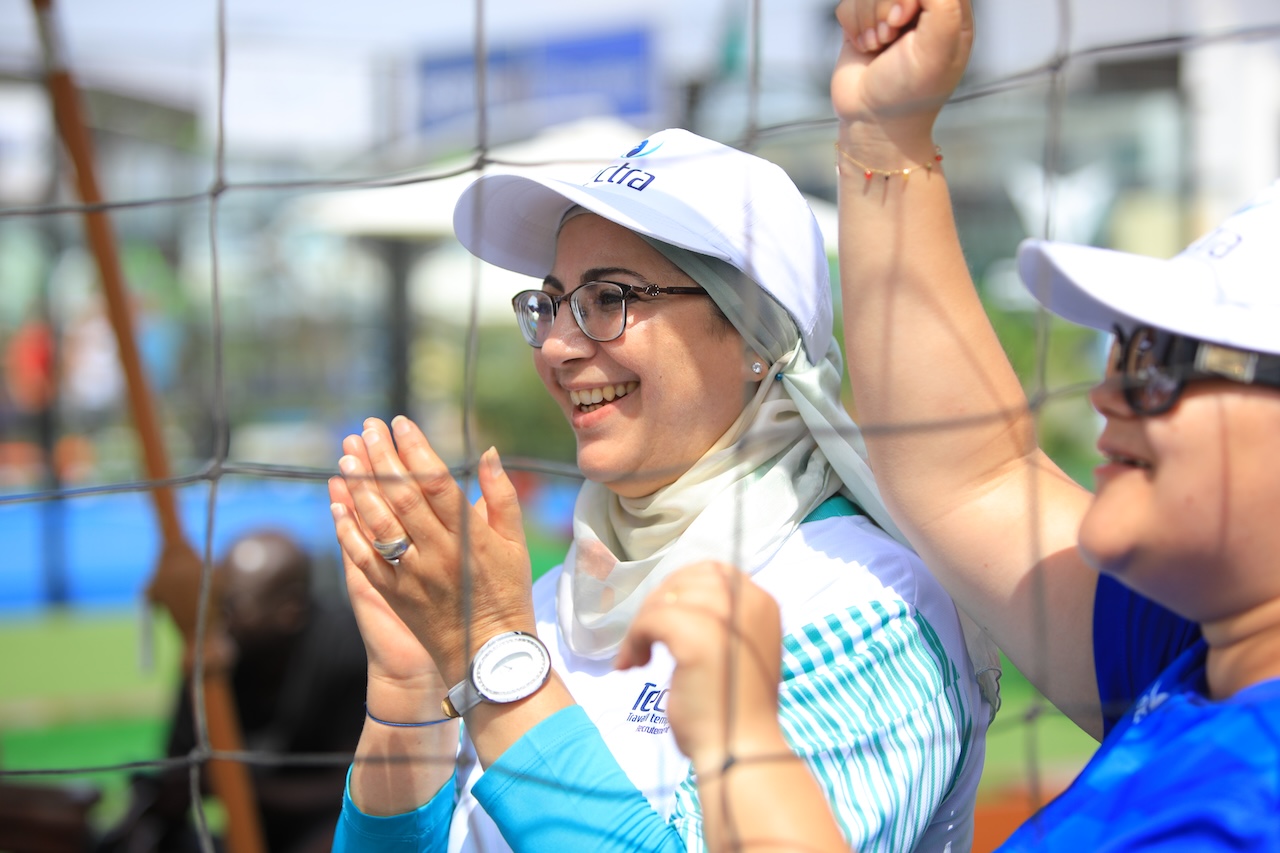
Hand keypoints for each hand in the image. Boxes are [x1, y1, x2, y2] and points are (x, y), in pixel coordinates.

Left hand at [329, 416, 533, 687]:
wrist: (488, 652)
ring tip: (347, 457)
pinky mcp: (393, 594)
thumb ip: (502, 496)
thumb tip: (489, 452)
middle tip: (366, 429)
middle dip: (381, 459)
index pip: (437, 483)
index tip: (400, 423)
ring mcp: (412, 575)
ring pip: (380, 525)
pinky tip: (338, 505)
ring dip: (359, 489)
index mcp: (469, 536)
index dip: (416, 450)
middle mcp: (438, 552)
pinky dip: (349, 531)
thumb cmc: (507, 591)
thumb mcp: (515, 542)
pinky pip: (364, 559)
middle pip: (403, 497)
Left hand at [615, 561, 785, 774]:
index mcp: (761, 603)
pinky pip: (651, 620)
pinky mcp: (698, 637)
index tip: (664, 622)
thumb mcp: (735, 649)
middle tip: (646, 641)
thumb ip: (719, 620)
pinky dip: (634, 640)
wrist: (739, 752)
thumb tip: (673, 598)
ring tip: (638, 657)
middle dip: (658, 605)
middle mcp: (749, 602)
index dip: (680, 589)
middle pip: (686, 579)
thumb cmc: (732, 709)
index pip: (711, 572)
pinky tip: (632, 666)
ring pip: (665, 598)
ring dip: (643, 625)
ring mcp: (725, 618)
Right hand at [832, 0, 973, 145]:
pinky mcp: (863, 23)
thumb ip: (941, 4)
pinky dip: (853, 28)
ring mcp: (890, 13)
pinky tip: (865, 48)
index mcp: (950, 9)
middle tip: (889, 37)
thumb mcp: (938, 48)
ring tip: (878, 48)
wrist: (872, 122)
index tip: (903, 18)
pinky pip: (849, 4)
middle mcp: (921, 8)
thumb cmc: (911, 93)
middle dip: (884, 7)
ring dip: (867, 22)